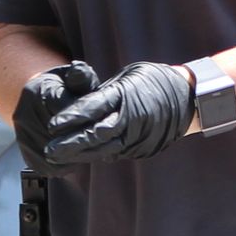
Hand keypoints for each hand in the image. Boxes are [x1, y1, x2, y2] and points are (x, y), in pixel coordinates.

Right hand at [13, 61, 99, 172]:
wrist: (38, 102)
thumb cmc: (62, 89)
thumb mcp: (73, 77)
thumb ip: (81, 76)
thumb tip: (80, 70)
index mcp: (37, 92)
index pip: (66, 111)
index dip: (87, 119)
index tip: (103, 122)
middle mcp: (24, 115)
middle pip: (62, 137)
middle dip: (85, 139)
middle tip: (103, 139)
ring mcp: (23, 136)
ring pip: (57, 156)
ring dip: (78, 155)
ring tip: (93, 148)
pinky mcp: (26, 154)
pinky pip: (51, 167)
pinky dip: (68, 165)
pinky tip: (78, 156)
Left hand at [40, 61, 196, 166]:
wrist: (186, 98)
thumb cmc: (151, 81)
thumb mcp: (126, 77)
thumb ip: (102, 91)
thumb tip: (75, 98)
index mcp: (124, 95)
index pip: (93, 107)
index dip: (72, 116)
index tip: (52, 125)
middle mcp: (130, 117)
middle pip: (95, 133)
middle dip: (70, 143)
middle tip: (49, 150)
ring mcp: (136, 135)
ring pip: (103, 148)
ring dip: (79, 154)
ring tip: (57, 157)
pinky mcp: (140, 147)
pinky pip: (114, 152)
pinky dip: (96, 155)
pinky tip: (80, 157)